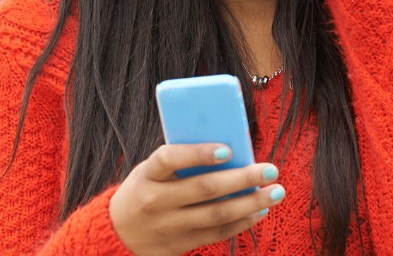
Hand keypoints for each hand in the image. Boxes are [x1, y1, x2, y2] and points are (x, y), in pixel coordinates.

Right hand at [109, 144, 284, 255]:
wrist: (117, 234)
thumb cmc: (142, 191)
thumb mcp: (148, 172)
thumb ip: (178, 162)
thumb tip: (226, 150)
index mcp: (147, 175)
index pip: (169, 159)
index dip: (198, 153)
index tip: (227, 149)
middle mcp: (157, 201)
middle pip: (204, 189)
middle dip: (242, 178)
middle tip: (270, 169)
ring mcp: (170, 226)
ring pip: (217, 214)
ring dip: (251, 202)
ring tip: (275, 191)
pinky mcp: (181, 244)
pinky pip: (217, 233)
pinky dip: (242, 221)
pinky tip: (259, 210)